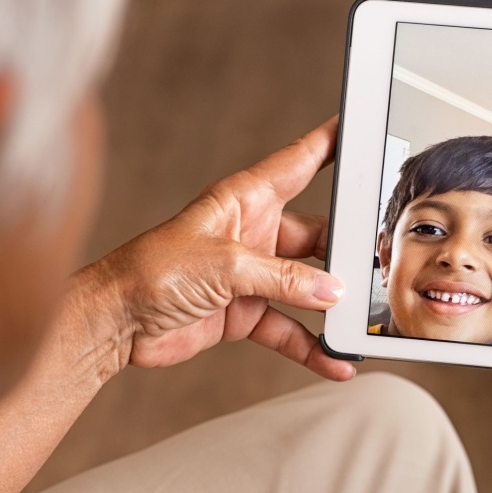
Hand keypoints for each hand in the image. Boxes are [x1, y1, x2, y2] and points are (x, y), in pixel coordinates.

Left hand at [85, 118, 355, 381]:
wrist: (116, 322)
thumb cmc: (151, 271)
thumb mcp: (227, 265)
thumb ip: (284, 278)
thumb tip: (330, 291)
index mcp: (244, 199)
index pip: (298, 162)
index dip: (329, 144)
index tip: (360, 132)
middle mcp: (252, 232)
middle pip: (315, 234)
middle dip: (344, 249)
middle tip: (375, 261)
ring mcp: (250, 274)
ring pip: (306, 285)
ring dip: (329, 305)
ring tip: (357, 320)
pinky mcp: (243, 312)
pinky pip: (289, 328)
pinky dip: (310, 346)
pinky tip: (333, 360)